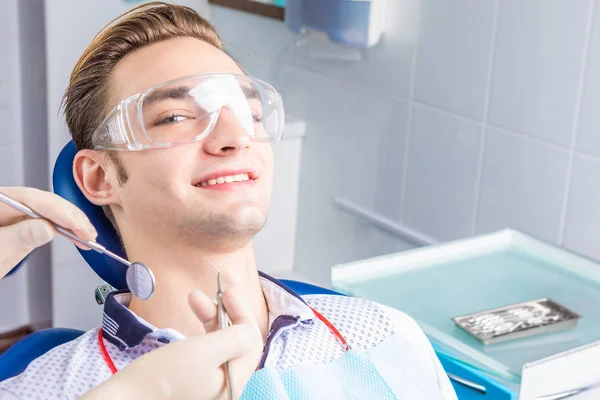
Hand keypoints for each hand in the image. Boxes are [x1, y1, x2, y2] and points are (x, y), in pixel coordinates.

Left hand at [0, 187, 96, 278]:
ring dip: (70, 223)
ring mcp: (11, 215)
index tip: (76, 223)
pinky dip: (62, 229)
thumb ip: (19, 238)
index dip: (57, 209)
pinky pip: (44, 222)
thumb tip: (47, 228)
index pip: (29, 198)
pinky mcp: (19, 225)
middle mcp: (4, 204)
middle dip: (68, 216)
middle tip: (87, 232)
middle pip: (42, 203)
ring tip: (87, 236)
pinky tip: (76, 235)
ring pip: (47, 211)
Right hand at [86, 289, 261, 399]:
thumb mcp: (203, 352)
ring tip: (193, 297)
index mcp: (233, 383)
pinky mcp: (191, 382)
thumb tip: (250, 329)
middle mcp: (225, 387)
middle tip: (208, 293)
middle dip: (225, 313)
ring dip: (211, 318)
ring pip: (220, 344)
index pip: (252, 342)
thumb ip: (234, 339)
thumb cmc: (162, 376)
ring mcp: (207, 386)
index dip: (242, 313)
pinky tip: (192, 321)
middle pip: (237, 343)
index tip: (227, 291)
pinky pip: (206, 352)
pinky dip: (202, 332)